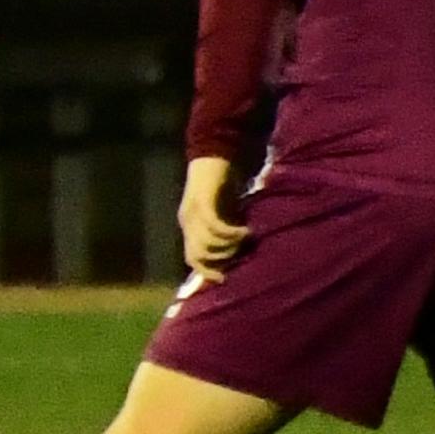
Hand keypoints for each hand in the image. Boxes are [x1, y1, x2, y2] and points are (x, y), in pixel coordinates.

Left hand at [182, 155, 245, 276]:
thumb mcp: (225, 212)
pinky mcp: (202, 202)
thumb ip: (227, 229)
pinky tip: (246, 230)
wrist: (214, 155)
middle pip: (198, 255)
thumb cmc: (222, 184)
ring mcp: (192, 213)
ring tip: (247, 239)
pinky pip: (215, 226)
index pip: (192, 259)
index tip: (228, 278)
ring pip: (207, 244)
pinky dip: (231, 233)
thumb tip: (240, 252)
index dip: (208, 272)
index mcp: (190, 227)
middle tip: (242, 253)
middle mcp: (187, 223)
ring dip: (229, 246)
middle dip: (222, 260)